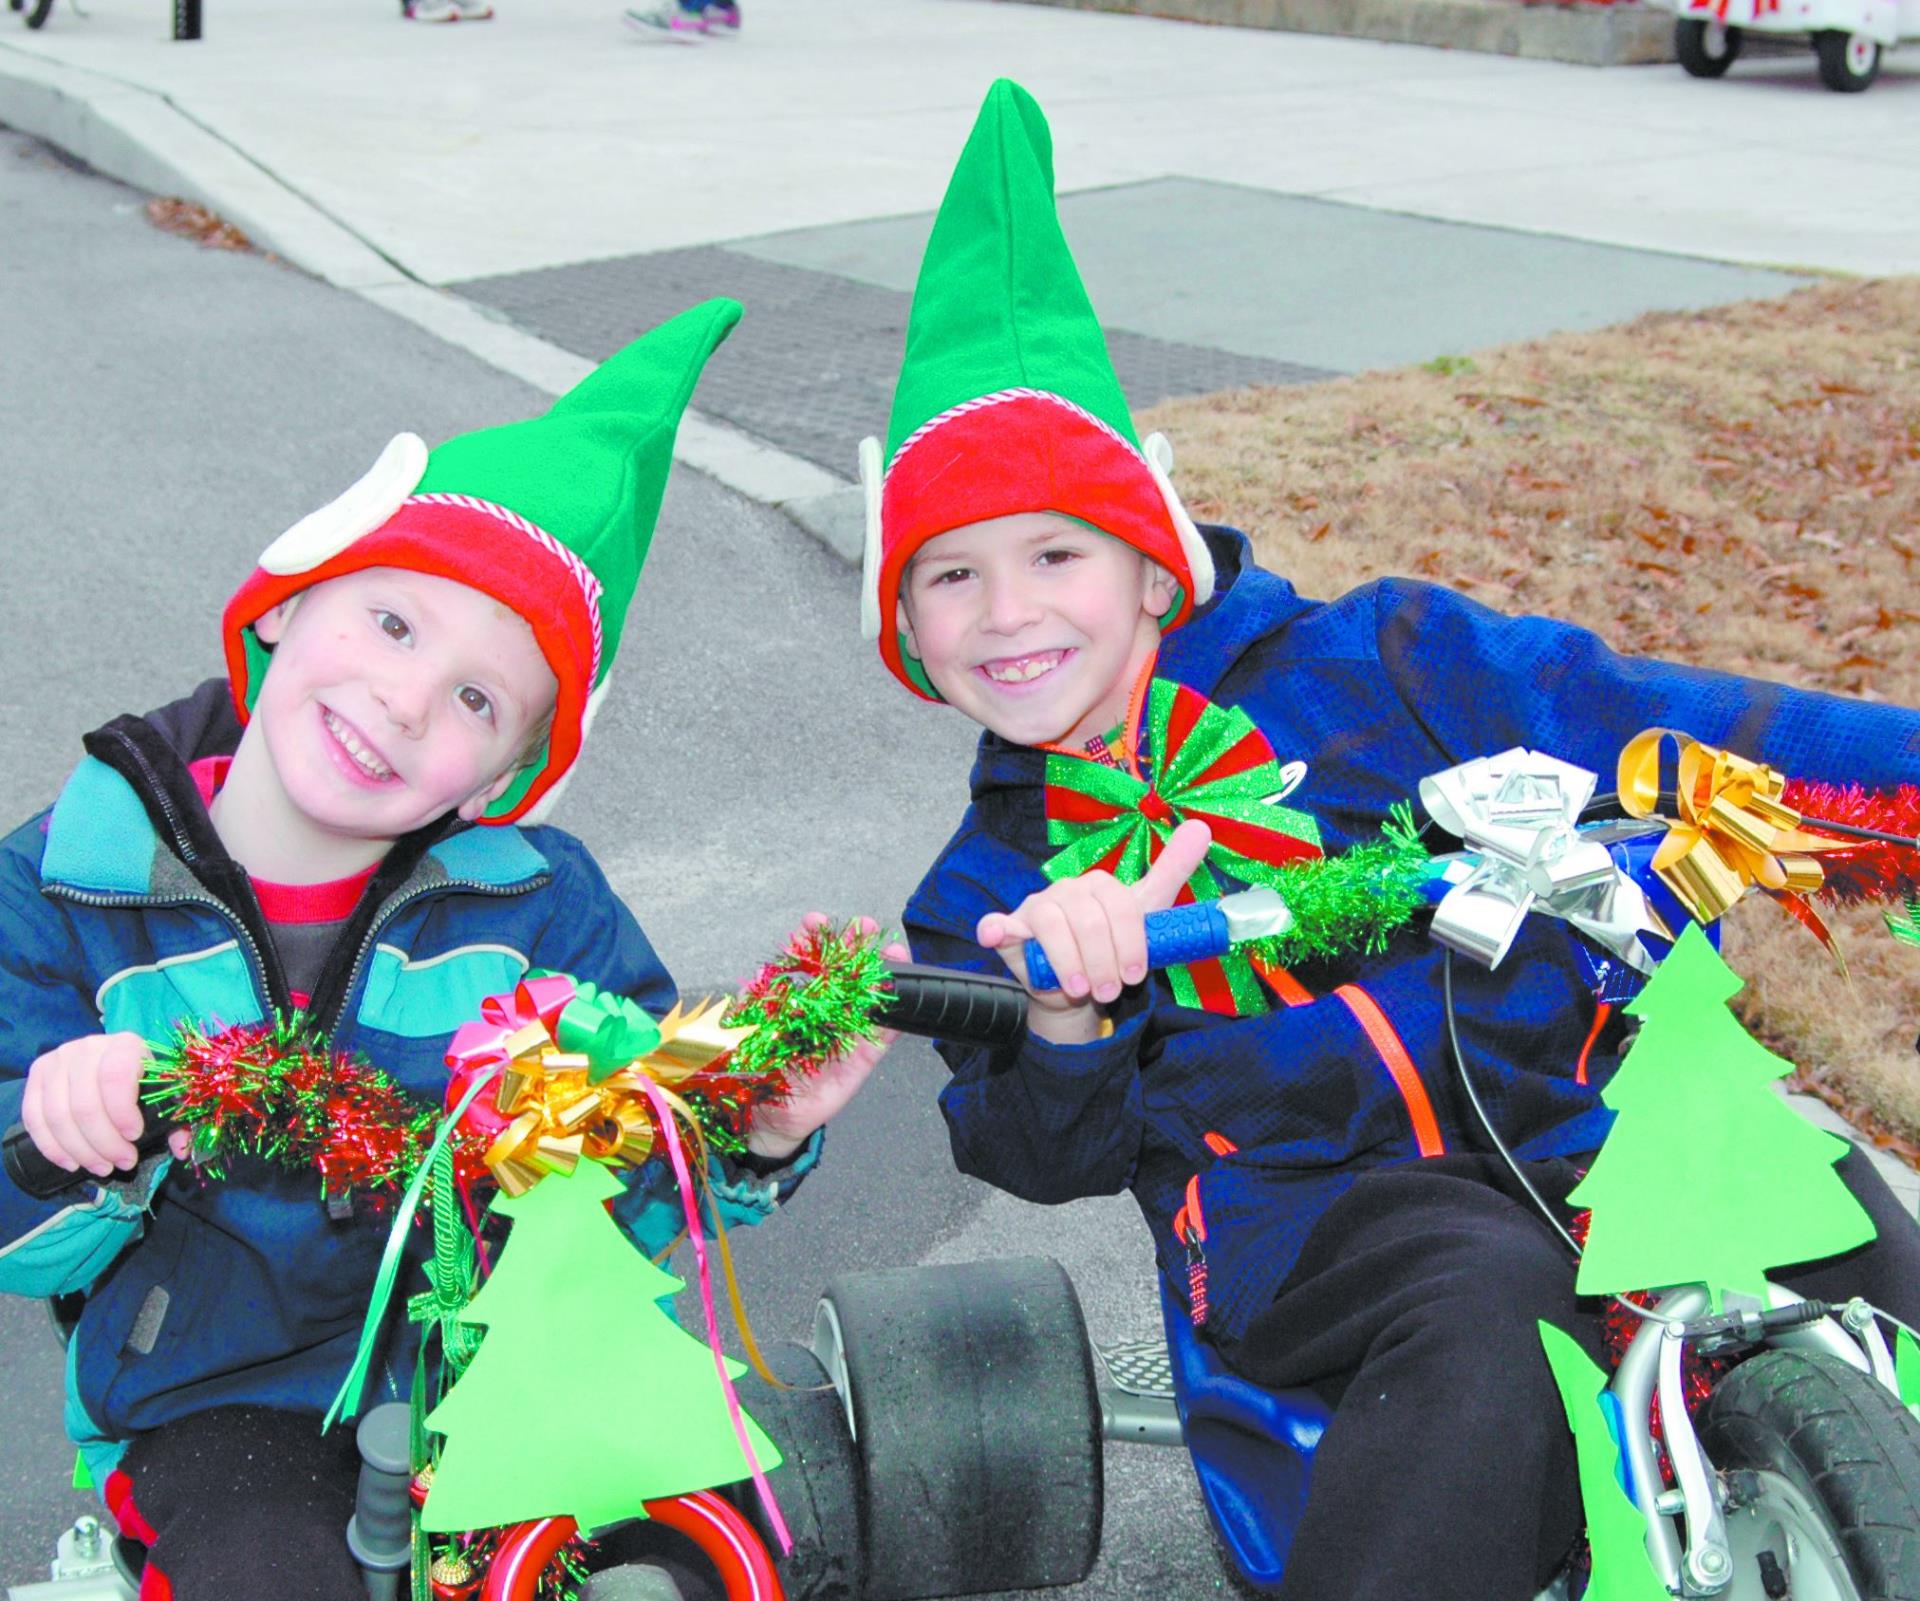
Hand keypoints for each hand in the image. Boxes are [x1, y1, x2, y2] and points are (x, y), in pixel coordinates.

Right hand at [21, 1033, 190, 1178]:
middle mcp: (87, 1047)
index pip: (115, 1078)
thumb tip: (181, 1151)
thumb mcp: (162, 1092)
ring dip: (80, 1150)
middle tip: (122, 1163)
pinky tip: (72, 1162)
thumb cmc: (142, 1079)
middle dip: (104, 1143)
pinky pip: (34, 1117)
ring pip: (58, 1115)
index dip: (122, 1113)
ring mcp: (57, 1060)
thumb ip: (174, 1120)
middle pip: (84, 1104)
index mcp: (125, 1045)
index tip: (134, 1137)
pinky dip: (52, 1146)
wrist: (109, 1060)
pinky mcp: (36, 1076)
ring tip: (101, 1167)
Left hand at [745, 915, 905, 1161]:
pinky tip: (902, 996)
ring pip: (868, 998)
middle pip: (844, 972)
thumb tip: (759, 974)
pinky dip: (892, 1018)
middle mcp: (824, 1010)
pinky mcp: (861, 1060)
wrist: (765, 1116)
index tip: (814, 922)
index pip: (807, 962)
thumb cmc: (756, 1069)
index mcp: (796, 998)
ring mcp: (846, 1033)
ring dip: (882, 974)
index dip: (812, 940)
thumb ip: (756, 1002)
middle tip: (863, 927)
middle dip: (854, 947)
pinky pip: (881, 1037)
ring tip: (893, 953)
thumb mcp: (747, 1030)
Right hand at [978, 819, 1212, 1044]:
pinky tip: (998, 935)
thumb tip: (1203, 827)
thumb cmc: (1113, 944)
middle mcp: (1067, 890)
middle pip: (1087, 919)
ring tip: (1083, 988)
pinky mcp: (1010, 928)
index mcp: (1100, 886)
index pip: (1118, 905)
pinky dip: (996, 929)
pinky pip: (997, 924)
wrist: (1080, 985)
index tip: (1134, 974)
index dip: (1129, 942)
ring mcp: (1036, 907)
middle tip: (1110, 990)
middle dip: (1102, 960)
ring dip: (1069, 962)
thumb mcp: (1147, 913)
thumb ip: (1172, 871)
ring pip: (1051, 925)